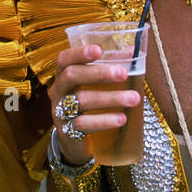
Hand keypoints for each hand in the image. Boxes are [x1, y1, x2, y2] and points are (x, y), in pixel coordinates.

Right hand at [47, 44, 140, 166]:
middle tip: (123, 74)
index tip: (98, 50)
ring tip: (134, 98)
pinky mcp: (67, 131)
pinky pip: (84, 124)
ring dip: (110, 98)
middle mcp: (58, 91)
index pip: (64, 59)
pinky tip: (121, 119)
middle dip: (99, 73)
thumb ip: (110, 67)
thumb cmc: (88, 105)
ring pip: (81, 100)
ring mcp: (59, 112)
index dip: (79, 53)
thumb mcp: (95, 86)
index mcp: (63, 75)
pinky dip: (104, 120)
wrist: (75, 141)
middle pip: (71, 76)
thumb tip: (133, 51)